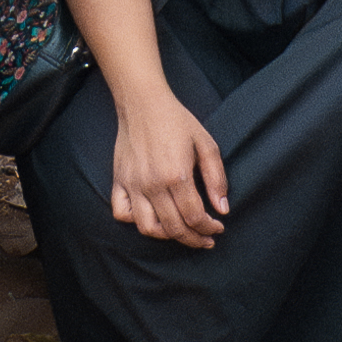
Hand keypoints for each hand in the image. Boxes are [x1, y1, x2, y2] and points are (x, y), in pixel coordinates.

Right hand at [107, 89, 231, 249]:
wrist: (143, 103)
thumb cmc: (178, 121)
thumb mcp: (206, 144)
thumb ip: (216, 178)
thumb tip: (223, 209)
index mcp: (177, 175)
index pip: (195, 217)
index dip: (209, 228)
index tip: (218, 227)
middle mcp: (153, 185)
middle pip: (174, 228)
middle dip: (194, 238)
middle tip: (206, 239)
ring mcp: (133, 184)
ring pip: (148, 227)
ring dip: (168, 236)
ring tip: (181, 232)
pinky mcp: (119, 181)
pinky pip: (122, 213)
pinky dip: (135, 221)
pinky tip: (152, 217)